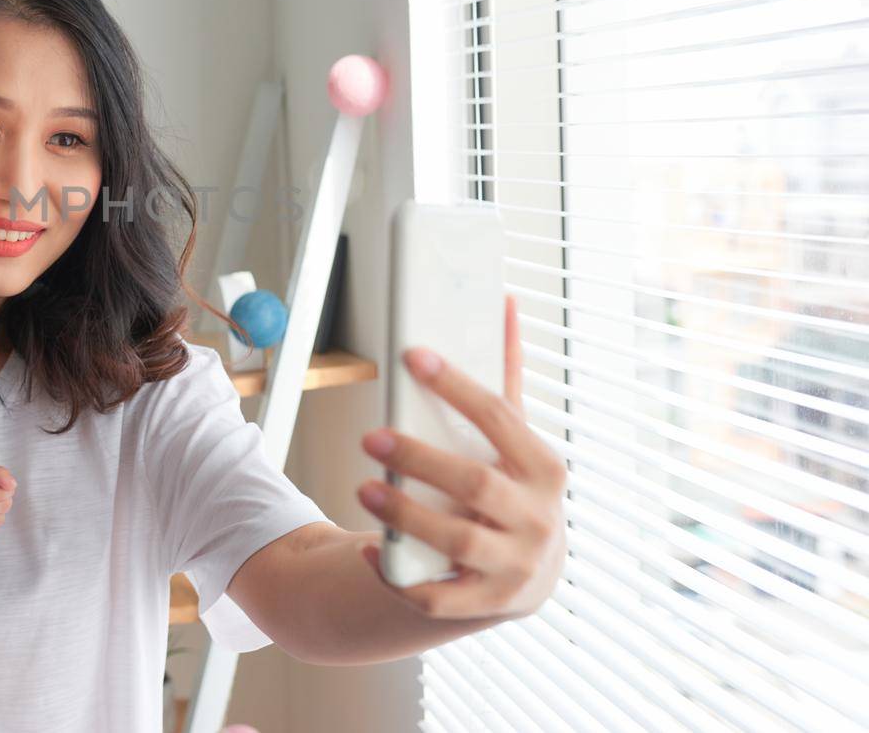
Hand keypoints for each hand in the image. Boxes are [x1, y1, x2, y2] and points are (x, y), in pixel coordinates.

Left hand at [354, 293, 565, 619]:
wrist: (531, 573)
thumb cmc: (515, 489)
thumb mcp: (516, 438)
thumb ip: (507, 377)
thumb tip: (505, 303)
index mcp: (545, 470)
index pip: (501, 418)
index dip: (456, 385)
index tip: (414, 356)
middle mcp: (538, 520)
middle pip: (477, 486)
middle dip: (421, 459)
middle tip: (371, 435)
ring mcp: (514, 568)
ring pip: (458, 543)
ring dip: (406, 514)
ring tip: (365, 486)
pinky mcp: (485, 605)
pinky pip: (438, 596)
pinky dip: (399, 576)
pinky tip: (368, 550)